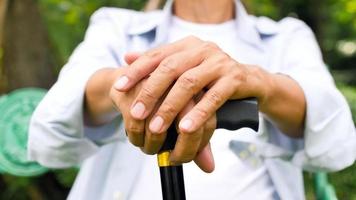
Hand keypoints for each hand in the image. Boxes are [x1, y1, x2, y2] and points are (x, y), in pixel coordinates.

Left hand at [114, 36, 267, 168]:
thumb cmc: (211, 77)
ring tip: (156, 127)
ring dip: (170, 107)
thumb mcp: (185, 67)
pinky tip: (185, 129)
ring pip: (189, 83)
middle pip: (170, 68)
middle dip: (150, 91)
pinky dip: (198, 113)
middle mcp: (202, 49)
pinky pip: (213, 97)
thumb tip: (127, 57)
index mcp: (187, 45)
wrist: (250, 80)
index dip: (136, 70)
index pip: (157, 55)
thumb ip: (159, 63)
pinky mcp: (234, 78)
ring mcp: (219, 62)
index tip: (119, 86)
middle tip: (135, 113)